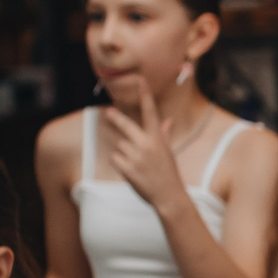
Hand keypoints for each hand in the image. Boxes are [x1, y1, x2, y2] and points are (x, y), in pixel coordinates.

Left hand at [101, 80, 191, 215]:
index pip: (151, 112)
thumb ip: (164, 134)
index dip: (145, 96)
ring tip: (137, 165)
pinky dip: (120, 163)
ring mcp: (135, 155)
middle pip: (126, 125)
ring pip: (120, 145)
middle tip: (108, 112)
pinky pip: (115, 158)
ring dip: (124, 152)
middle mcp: (146, 144)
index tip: (141, 81)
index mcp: (158, 138)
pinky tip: (131, 171)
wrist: (168, 196)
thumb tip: (168, 121)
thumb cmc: (169, 173)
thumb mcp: (168, 152)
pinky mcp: (126, 167)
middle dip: (116, 118)